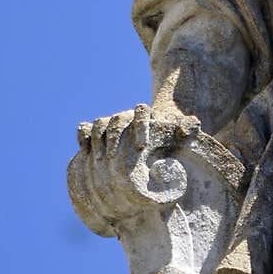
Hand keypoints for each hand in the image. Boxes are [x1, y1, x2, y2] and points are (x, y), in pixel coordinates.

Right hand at [70, 104, 199, 231]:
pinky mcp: (100, 134)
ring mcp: (112, 124)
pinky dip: (83, 137)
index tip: (142, 146)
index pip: (142, 112)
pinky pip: (85, 129)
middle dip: (115, 138)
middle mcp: (127, 117)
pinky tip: (84, 151)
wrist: (160, 135)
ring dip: (97, 140)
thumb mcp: (183, 131)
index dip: (140, 126)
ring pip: (99, 124)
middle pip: (116, 120)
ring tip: (100, 160)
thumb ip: (188, 127)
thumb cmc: (172, 136)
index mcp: (147, 115)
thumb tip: (189, 127)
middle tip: (115, 158)